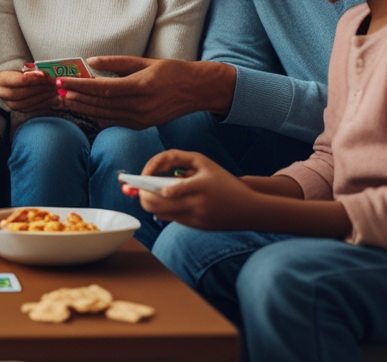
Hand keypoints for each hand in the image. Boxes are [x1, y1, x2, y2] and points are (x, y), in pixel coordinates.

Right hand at [0, 68, 57, 113]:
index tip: (44, 75)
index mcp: (2, 80)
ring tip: (53, 90)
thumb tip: (45, 75)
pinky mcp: (19, 110)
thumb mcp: (24, 67)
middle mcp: (3, 94)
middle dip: (39, 88)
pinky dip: (43, 105)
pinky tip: (52, 99)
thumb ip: (32, 70)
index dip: (32, 78)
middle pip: (22, 93)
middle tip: (51, 83)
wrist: (15, 80)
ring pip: (27, 104)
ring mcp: (10, 104)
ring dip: (42, 97)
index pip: (17, 80)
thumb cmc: (20, 71)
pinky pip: (31, 110)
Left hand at [56, 57, 236, 129]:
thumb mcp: (146, 61)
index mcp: (140, 87)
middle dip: (77, 98)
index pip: (103, 89)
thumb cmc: (173, 71)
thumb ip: (117, 62)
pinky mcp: (142, 125)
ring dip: (83, 109)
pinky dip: (98, 116)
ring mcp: (141, 119)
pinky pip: (115, 122)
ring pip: (105, 115)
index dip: (81, 86)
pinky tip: (85, 111)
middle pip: (100, 104)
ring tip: (66, 101)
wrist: (198, 90)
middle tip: (58, 92)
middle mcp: (140, 107)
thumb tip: (91, 62)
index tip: (64, 81)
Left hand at [126, 150, 262, 230]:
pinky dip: (162, 210)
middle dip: (142, 196)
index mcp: (200, 186)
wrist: (249, 209)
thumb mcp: (204, 163)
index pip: (168, 190)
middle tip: (137, 188)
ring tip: (145, 194)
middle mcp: (197, 204)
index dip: (149, 186)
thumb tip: (155, 167)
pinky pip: (171, 219)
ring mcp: (196, 218)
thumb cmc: (224, 181)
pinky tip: (161, 202)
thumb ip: (178, 159)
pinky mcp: (196, 227)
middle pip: (158, 205)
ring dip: (149, 204)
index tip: (140, 180)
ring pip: (161, 214)